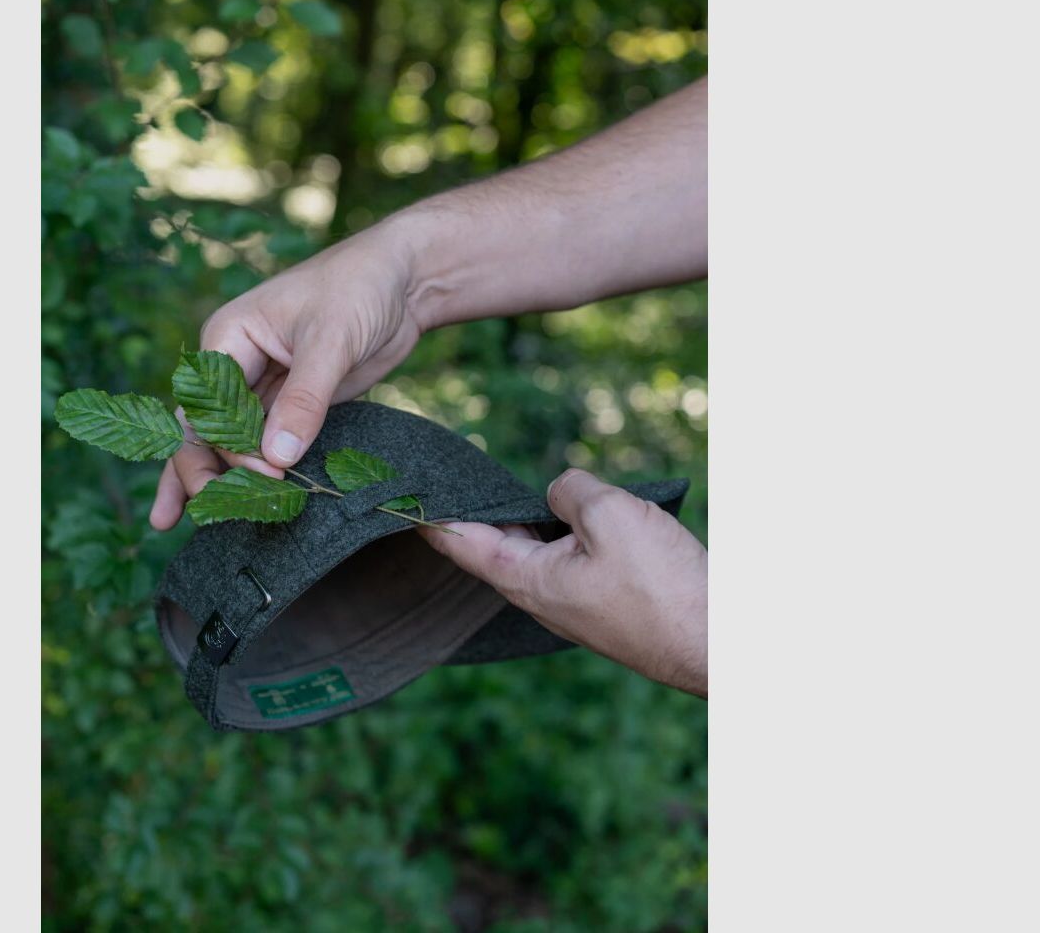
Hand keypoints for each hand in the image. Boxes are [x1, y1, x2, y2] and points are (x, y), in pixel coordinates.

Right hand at [150, 220, 423, 529]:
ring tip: (178, 524)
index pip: (210, 404)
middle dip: (198, 470)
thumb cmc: (360, 287)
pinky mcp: (292, 405)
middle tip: (197, 519)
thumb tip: (276, 459)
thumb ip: (304, 399)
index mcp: (228, 337)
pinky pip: (264, 444)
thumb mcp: (332, 339)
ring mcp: (261, 387)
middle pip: (203, 427)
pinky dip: (253, 472)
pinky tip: (239, 505)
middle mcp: (235, 364)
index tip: (265, 476)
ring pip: (227, 441)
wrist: (404, 280)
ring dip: (212, 478)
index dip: (228, 447)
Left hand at [417, 468, 707, 696]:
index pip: (460, 542)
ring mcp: (573, 602)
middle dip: (473, 509)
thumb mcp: (608, 516)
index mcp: (526, 579)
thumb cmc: (661, 587)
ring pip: (535, 549)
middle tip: (450, 473)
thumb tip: (559, 491)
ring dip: (521, 517)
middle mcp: (541, 596)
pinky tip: (573, 509)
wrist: (718, 643)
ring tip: (503, 480)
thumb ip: (570, 491)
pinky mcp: (605, 602)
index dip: (428, 516)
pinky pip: (569, 558)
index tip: (398, 498)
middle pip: (494, 544)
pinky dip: (560, 530)